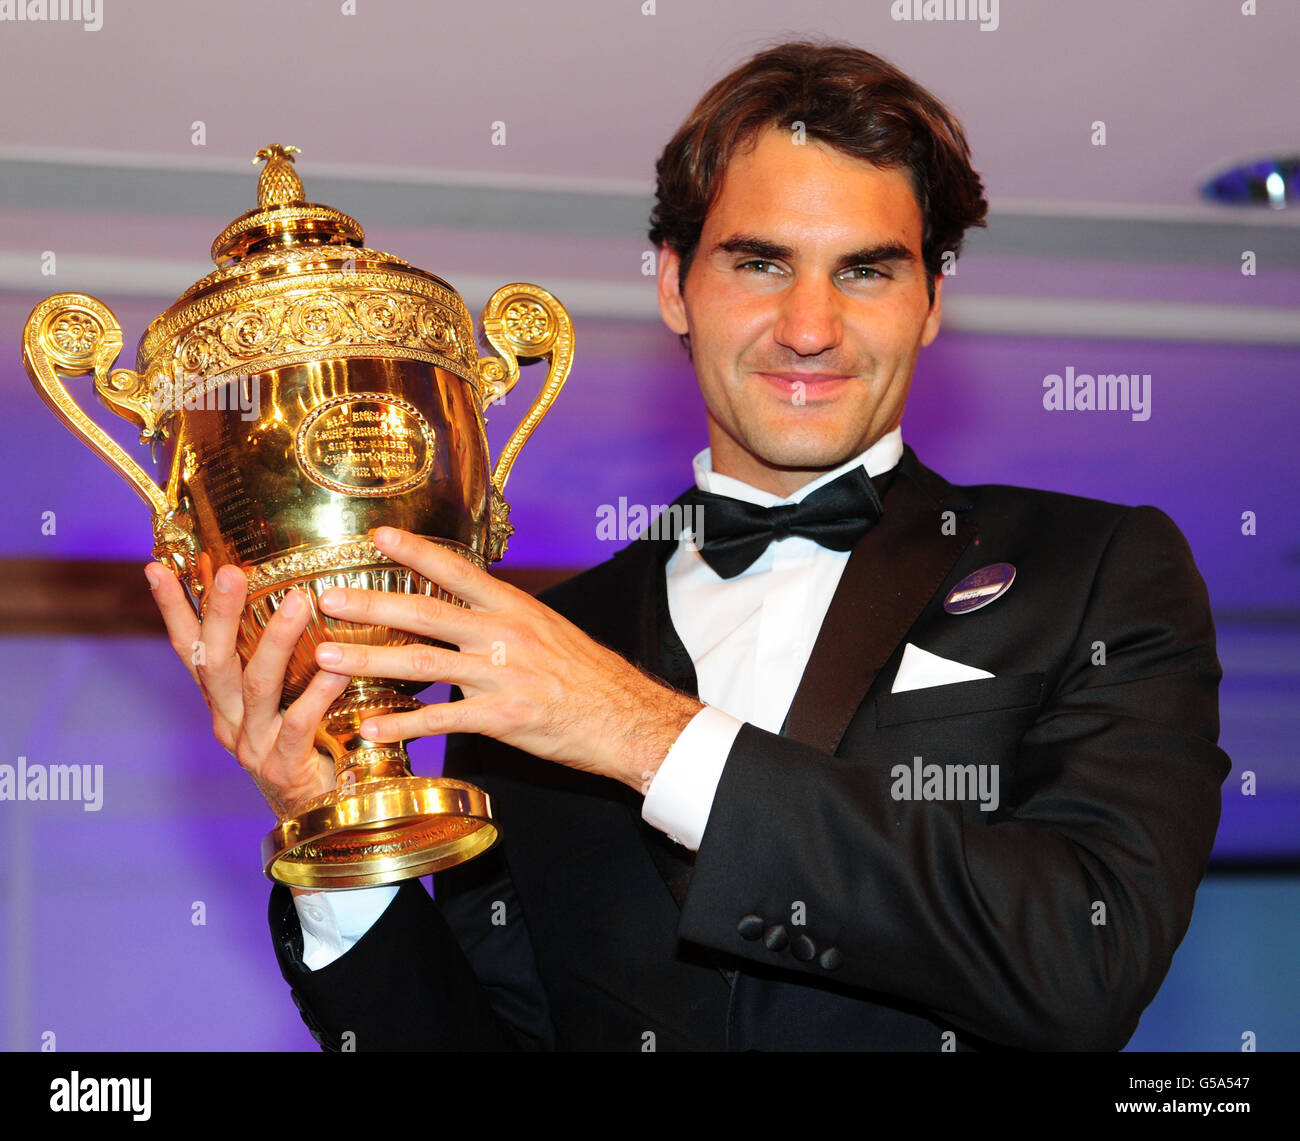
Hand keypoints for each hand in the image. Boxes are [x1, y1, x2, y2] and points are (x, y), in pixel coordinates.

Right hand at [146, 561, 352, 817]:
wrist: (319, 815)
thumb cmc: (307, 742)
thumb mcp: (280, 698)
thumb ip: (276, 657)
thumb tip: (288, 590)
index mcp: (222, 701)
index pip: (188, 648)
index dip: (172, 609)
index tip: (156, 568)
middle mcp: (228, 720)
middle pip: (214, 661)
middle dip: (219, 613)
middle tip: (230, 572)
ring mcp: (253, 745)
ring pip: (256, 686)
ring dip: (276, 641)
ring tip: (298, 601)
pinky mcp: (285, 766)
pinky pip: (299, 724)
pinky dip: (318, 692)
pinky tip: (337, 666)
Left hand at [312, 527, 703, 791]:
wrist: (625, 716)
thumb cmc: (587, 675)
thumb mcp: (547, 630)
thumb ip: (502, 619)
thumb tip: (464, 607)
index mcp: (514, 608)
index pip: (456, 570)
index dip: (414, 552)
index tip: (375, 536)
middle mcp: (504, 634)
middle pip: (426, 613)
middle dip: (371, 605)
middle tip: (327, 599)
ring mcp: (502, 675)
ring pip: (423, 664)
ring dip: (368, 660)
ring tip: (326, 659)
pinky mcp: (504, 716)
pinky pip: (442, 720)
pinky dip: (402, 725)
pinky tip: (370, 728)